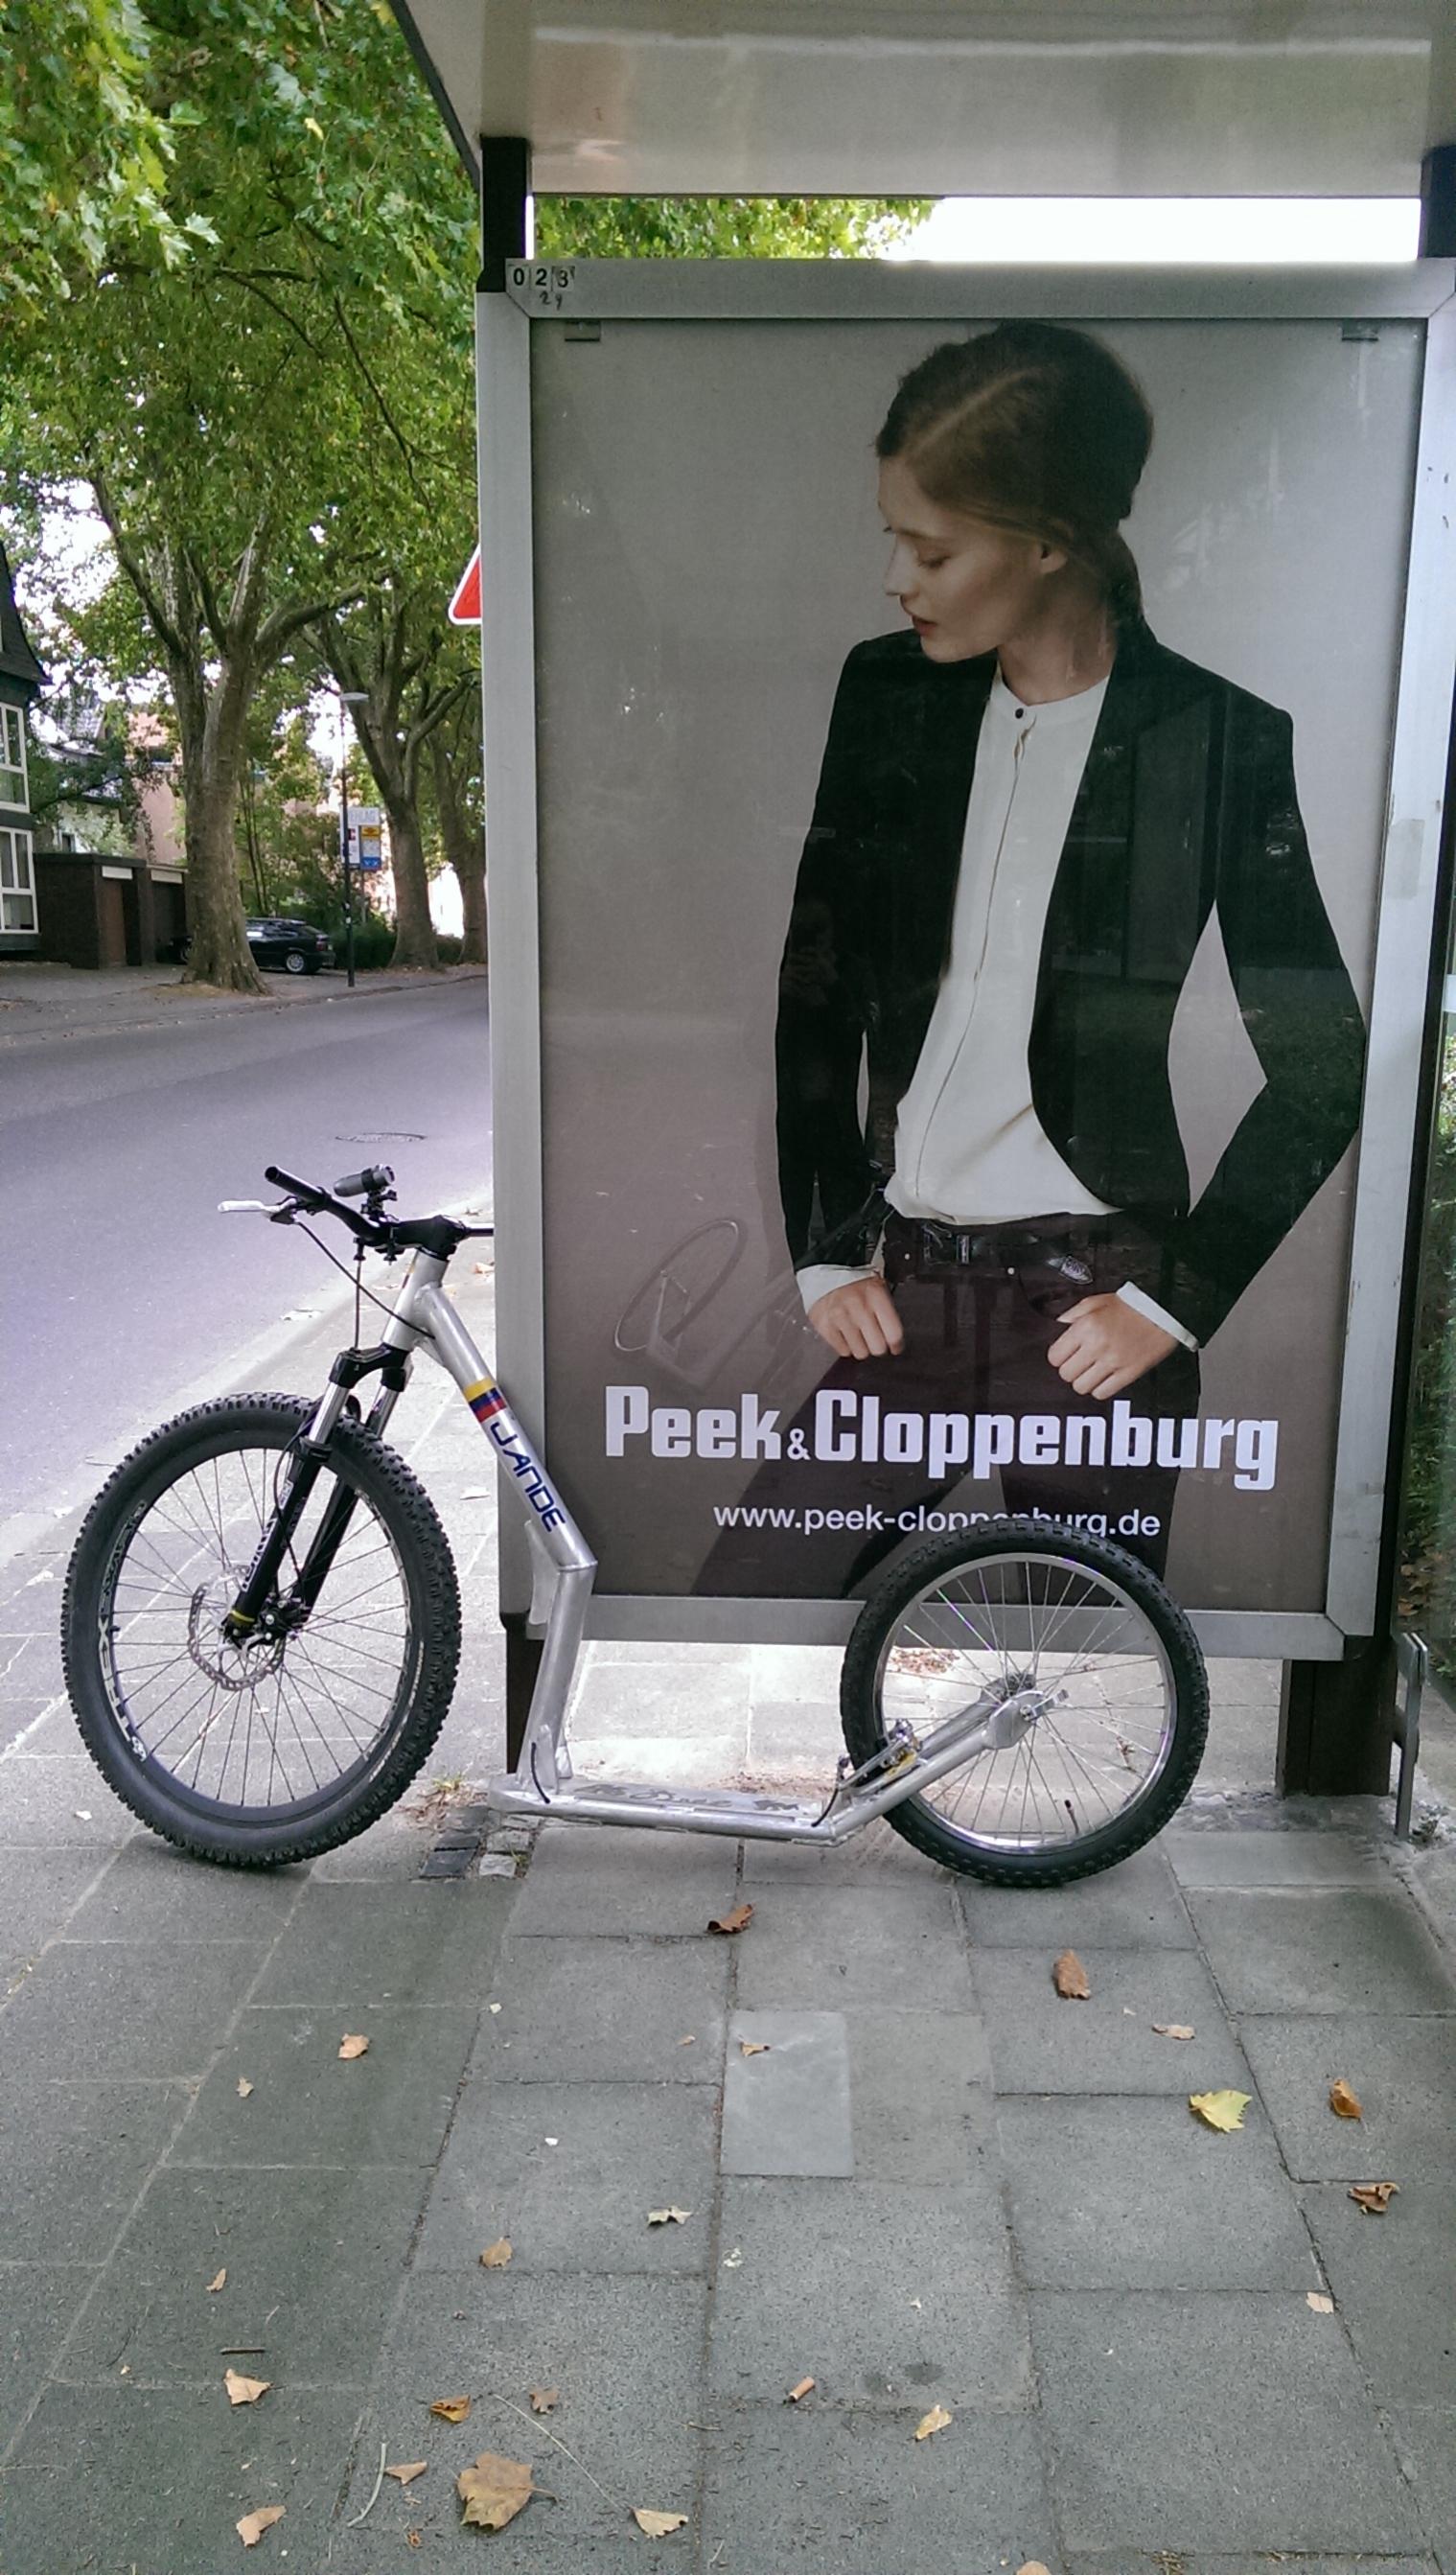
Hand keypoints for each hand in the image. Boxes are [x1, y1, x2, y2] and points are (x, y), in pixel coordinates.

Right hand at [807, 1277, 904, 1359]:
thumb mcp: (879, 1289)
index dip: (897, 1344)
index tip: (895, 1347)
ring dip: (861, 1347)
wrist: (826, 1272)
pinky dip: (846, 1345)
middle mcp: (858, 1306)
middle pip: (877, 1347)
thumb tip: (895, 1341)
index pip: (894, 1333)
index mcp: (876, 1296)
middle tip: (875, 1340)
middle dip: (878, 1346)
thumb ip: (888, 1314)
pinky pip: (843, 1350)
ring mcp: (840, 1317)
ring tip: (858, 1335)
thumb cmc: (856, 1284)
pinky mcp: (825, 1326)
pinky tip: (845, 1333)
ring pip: (860, 1352)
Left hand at [1046, 1294, 1177, 1398]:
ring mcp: (1113, 1362)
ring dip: (1084, 1380)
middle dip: (1070, 1368)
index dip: (1058, 1356)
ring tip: (1092, 1370)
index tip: (1065, 1354)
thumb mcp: (1096, 1301)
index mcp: (1087, 1326)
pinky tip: (1104, 1377)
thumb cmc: (1132, 1305)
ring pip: (1081, 1387)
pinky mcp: (1128, 1373)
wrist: (1164, 1312)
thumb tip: (1057, 1327)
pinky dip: (1100, 1388)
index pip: (1055, 1356)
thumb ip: (1072, 1314)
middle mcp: (1098, 1345)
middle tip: (1079, 1362)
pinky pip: (1102, 1393)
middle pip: (1066, 1374)